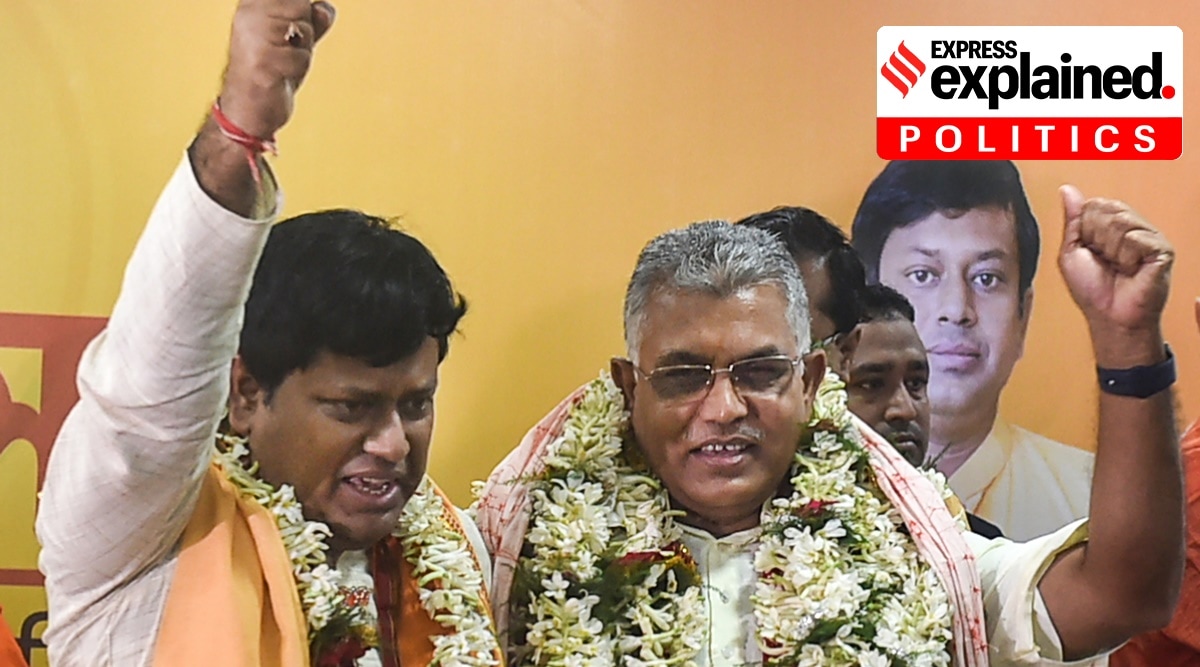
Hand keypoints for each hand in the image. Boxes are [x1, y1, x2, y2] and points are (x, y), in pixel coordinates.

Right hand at [219, 0, 336, 139]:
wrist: (248, 109)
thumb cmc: (268, 70)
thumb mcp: (292, 40)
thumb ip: (311, 20)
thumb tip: (324, 8)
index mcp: (253, 3)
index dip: (301, 9)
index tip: (289, 30)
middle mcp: (249, 14)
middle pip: (301, 6)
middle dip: (304, 31)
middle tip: (284, 48)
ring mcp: (254, 36)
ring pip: (304, 30)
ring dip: (301, 50)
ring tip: (281, 61)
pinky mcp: (263, 60)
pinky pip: (302, 57)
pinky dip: (297, 68)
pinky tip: (280, 75)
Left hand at [1058, 185, 1173, 334]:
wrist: (1110, 316)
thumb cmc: (1092, 290)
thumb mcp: (1071, 252)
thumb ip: (1072, 220)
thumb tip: (1067, 190)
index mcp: (1110, 226)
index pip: (1094, 204)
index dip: (1085, 229)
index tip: (1090, 250)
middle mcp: (1131, 227)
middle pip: (1108, 208)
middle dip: (1097, 238)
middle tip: (1104, 259)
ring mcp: (1149, 236)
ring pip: (1121, 221)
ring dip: (1111, 249)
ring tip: (1118, 265)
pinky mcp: (1162, 249)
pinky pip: (1136, 238)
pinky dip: (1127, 257)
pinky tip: (1132, 269)